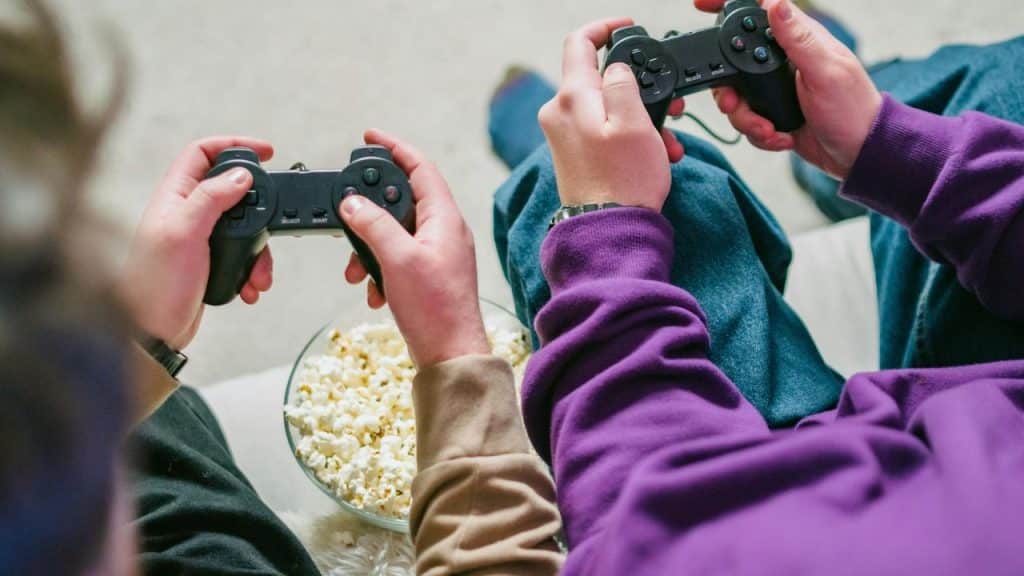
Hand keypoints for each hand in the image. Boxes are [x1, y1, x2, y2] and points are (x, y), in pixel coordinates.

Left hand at [122, 137, 274, 349]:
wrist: (152, 332)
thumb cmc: (155, 285)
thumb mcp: (185, 233)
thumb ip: (211, 198)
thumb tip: (241, 175)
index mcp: (174, 196)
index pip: (202, 153)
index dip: (234, 145)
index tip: (266, 151)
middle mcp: (186, 213)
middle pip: (231, 189)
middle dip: (258, 207)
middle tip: (275, 216)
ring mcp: (198, 238)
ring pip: (243, 226)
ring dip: (259, 248)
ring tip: (259, 272)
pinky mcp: (209, 262)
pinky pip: (242, 255)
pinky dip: (253, 269)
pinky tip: (250, 286)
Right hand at [339, 129, 489, 367]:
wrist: (450, 354)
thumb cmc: (434, 308)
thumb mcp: (397, 259)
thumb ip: (373, 225)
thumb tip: (352, 203)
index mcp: (444, 218)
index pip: (420, 167)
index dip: (395, 148)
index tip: (369, 136)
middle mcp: (444, 230)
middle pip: (402, 200)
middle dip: (370, 210)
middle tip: (348, 213)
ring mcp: (437, 253)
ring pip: (395, 232)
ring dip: (369, 246)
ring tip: (356, 269)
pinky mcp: (428, 274)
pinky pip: (397, 258)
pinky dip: (379, 268)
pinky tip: (372, 290)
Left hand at [538, 18, 685, 211]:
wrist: (610, 232)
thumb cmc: (624, 182)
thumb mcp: (635, 122)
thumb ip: (624, 83)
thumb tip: (617, 67)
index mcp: (572, 98)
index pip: (579, 43)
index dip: (605, 28)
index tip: (628, 28)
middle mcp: (560, 114)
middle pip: (600, 80)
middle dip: (640, 88)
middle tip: (671, 103)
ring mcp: (564, 136)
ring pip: (608, 109)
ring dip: (643, 118)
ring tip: (669, 141)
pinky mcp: (574, 155)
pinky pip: (604, 132)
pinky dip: (631, 136)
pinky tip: (656, 154)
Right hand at [696, 0, 881, 178]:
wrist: (856, 154)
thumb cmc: (852, 110)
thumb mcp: (826, 72)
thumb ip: (799, 39)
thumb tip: (776, 4)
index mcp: (799, 39)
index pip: (760, 9)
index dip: (728, 5)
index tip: (702, 5)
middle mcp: (784, 60)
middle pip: (735, 61)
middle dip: (729, 89)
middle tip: (734, 104)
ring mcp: (776, 87)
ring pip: (737, 95)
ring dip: (746, 118)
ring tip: (768, 129)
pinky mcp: (773, 111)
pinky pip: (748, 119)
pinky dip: (758, 133)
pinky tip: (780, 136)